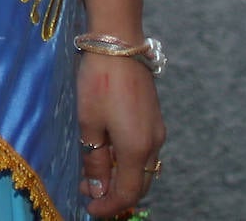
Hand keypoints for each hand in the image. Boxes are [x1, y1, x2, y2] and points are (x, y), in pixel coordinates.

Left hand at [77, 53, 165, 216]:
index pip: (127, 193)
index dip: (109, 206)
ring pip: (142, 167)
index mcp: (136, 149)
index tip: (89, 208)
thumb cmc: (99, 80)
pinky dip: (128, 160)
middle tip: (89, 192)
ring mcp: (156, 129)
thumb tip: (96, 188)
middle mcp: (153, 143)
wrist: (119, 41)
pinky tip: (108, 150)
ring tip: (94, 171)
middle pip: (138, 184)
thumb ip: (94, 158)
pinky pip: (144, 150)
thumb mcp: (89, 122)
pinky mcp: (154, 116)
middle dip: (115, 194)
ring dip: (121, 176)